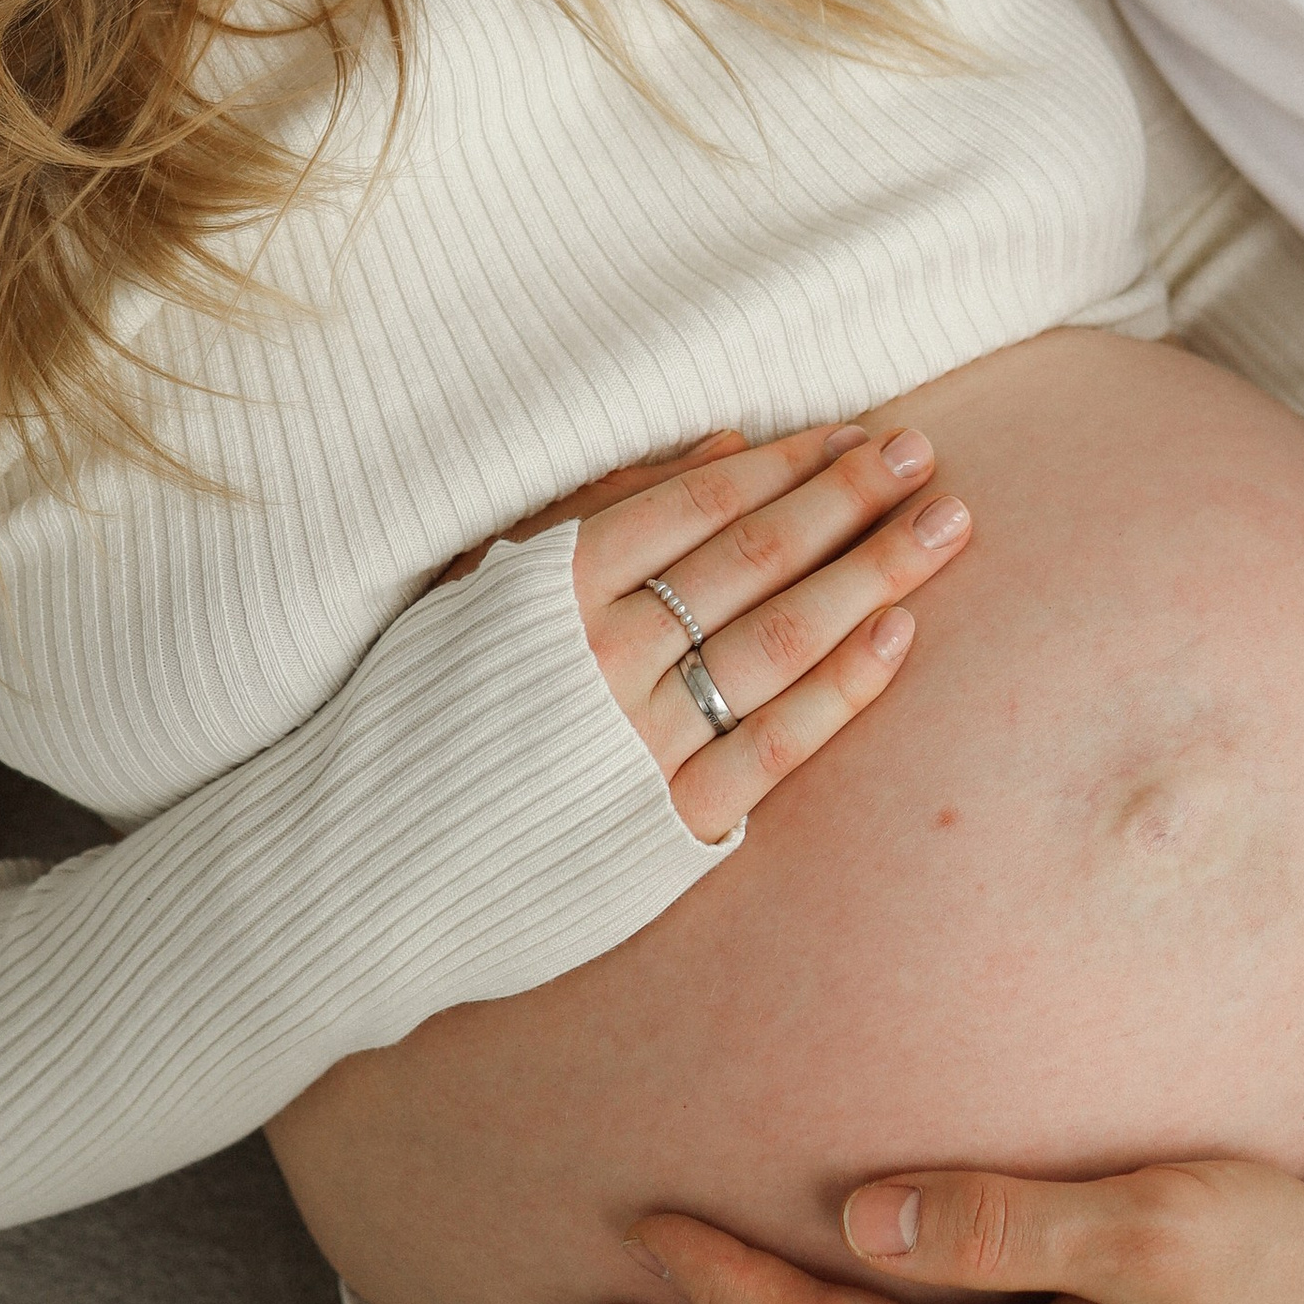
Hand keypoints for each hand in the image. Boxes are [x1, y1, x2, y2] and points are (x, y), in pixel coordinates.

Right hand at [445, 419, 971, 843]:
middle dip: (849, 499)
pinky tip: (898, 633)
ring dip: (873, 572)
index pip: (700, 503)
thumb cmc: (429, 712)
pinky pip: (776, 744)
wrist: (360, 870)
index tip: (858, 433)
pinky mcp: (664, 825)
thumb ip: (603, 506)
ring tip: (943, 526)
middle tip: (920, 456)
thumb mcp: (490, 584)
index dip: (789, 464)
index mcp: (552, 583)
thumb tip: (726, 442)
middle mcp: (600, 651)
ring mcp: (637, 740)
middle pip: (755, 558)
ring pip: (780, 637)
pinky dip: (843, 685)